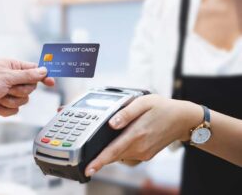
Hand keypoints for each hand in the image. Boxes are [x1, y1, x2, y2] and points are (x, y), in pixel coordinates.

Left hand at [0, 59, 54, 118]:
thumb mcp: (7, 78)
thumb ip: (28, 75)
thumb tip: (44, 70)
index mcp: (12, 67)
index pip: (34, 70)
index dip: (43, 76)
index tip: (52, 83)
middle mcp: (11, 79)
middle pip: (30, 87)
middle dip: (19, 92)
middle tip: (7, 89)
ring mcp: (7, 92)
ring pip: (23, 101)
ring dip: (10, 102)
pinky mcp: (3, 104)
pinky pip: (15, 110)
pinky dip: (4, 110)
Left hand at [85, 94, 203, 176]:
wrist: (183, 120)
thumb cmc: (163, 108)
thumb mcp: (144, 102)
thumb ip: (126, 113)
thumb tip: (111, 123)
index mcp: (136, 134)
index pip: (113, 151)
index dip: (99, 161)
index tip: (88, 169)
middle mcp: (139, 147)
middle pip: (113, 155)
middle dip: (100, 156)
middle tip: (89, 156)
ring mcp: (143, 153)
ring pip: (119, 156)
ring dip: (111, 152)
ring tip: (112, 138)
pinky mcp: (146, 155)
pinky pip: (127, 155)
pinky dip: (121, 150)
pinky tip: (124, 139)